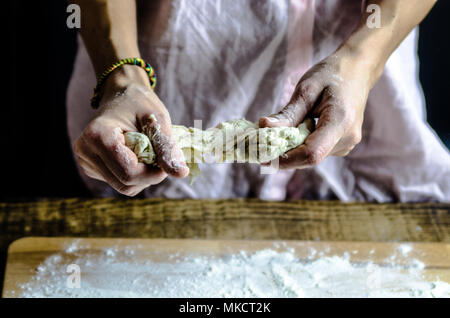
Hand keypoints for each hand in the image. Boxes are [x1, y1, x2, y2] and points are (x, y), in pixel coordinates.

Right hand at [74, 65, 188, 195]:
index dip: (153, 172)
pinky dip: (136, 175)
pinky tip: (136, 156)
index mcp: (98, 135)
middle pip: (125, 183)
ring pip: (124, 187)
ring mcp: (85, 161)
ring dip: (144, 176)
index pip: (128, 171)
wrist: (122, 97)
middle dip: (149, 175)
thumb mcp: (158, 119)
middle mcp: (85, 150)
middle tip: (160, 156)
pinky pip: (120, 184)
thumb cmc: (140, 103)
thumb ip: (167, 146)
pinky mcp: (91, 168)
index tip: (168, 161)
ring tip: (147, 152)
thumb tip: (182, 173)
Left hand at [259, 50, 370, 168]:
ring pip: (311, 156)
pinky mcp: (342, 145)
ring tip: (277, 131)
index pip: (311, 154)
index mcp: (340, 122)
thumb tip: (263, 128)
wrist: (357, 70)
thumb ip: (287, 114)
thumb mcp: (306, 89)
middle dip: (283, 154)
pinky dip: (300, 144)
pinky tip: (294, 130)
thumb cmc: (331, 75)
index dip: (285, 159)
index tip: (263, 156)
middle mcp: (347, 139)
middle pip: (309, 158)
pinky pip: (316, 151)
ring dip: (290, 148)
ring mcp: (346, 144)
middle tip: (260, 144)